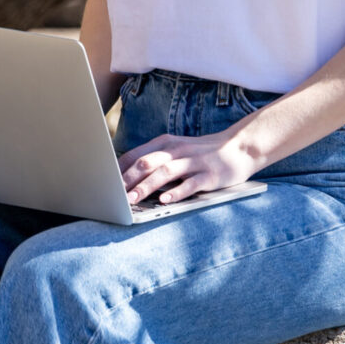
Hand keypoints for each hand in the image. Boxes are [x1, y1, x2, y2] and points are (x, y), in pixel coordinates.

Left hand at [117, 129, 256, 204]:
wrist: (239, 147)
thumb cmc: (202, 152)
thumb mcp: (177, 150)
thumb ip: (156, 159)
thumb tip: (128, 175)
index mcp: (166, 143)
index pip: (136, 155)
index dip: (119, 169)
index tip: (105, 183)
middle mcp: (177, 150)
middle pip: (147, 162)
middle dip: (128, 179)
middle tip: (113, 194)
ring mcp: (194, 162)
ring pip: (165, 172)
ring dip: (146, 186)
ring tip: (132, 199)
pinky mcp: (209, 175)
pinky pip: (190, 184)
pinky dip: (176, 192)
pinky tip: (165, 200)